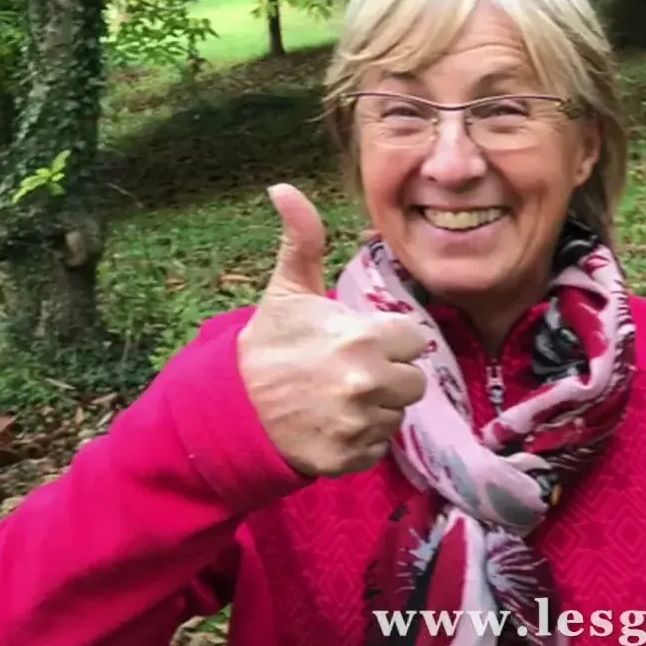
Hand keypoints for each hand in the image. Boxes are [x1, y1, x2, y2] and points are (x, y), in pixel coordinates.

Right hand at [238, 183, 427, 477]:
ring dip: (378, 409)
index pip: (416, 341)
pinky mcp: (349, 458)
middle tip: (352, 372)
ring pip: (398, 415)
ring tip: (340, 398)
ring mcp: (360, 424)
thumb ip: (302, 239)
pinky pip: (378, 447)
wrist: (229, 409)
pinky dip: (361, 440)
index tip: (365, 342)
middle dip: (390, 376)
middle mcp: (369, 384)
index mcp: (364, 339)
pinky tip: (333, 424)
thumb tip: (284, 187)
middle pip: (414, 381)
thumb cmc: (267, 345)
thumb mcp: (288, 290)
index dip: (393, 341)